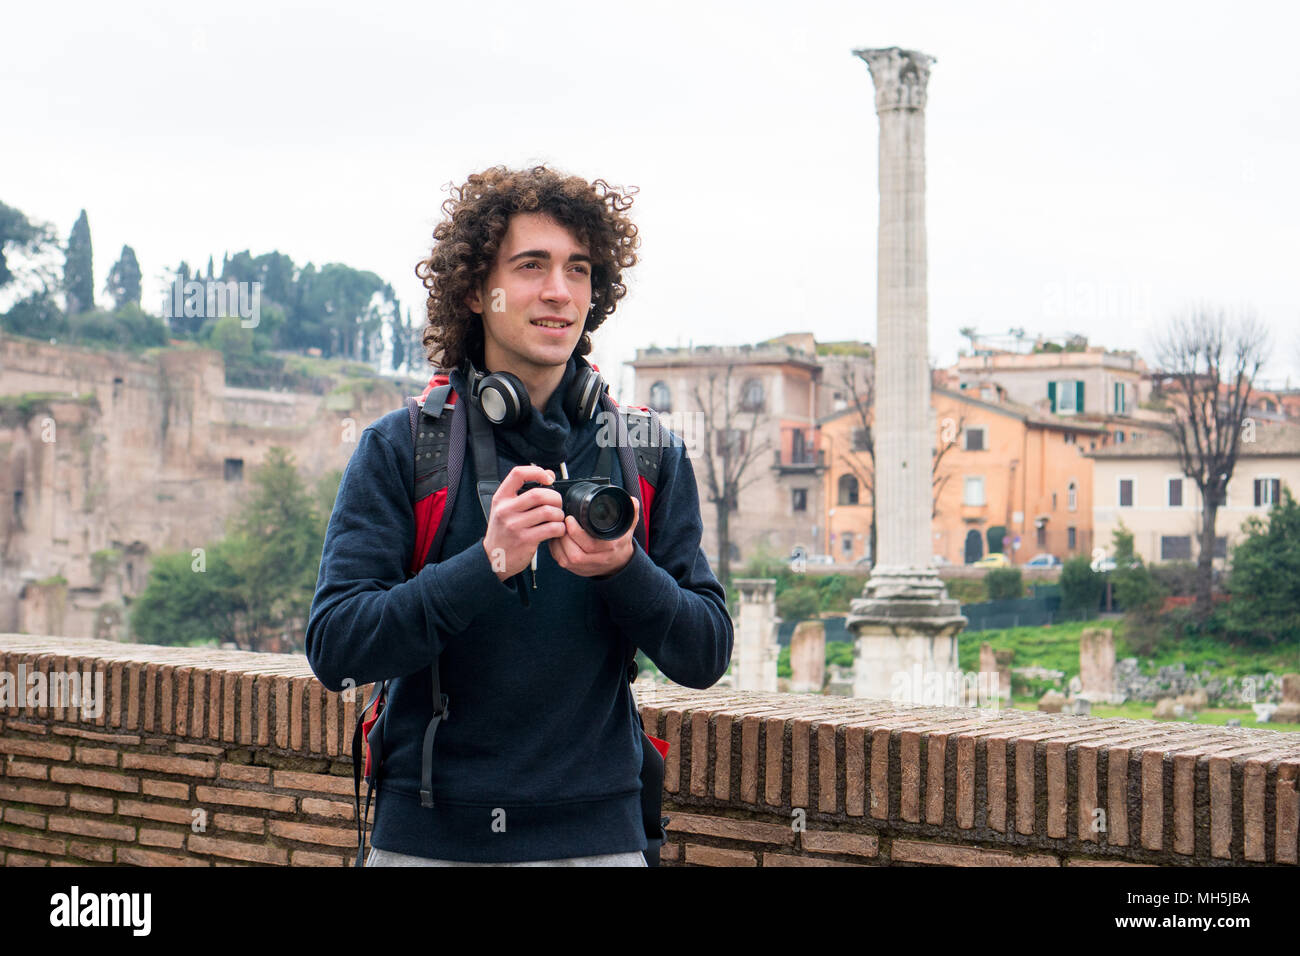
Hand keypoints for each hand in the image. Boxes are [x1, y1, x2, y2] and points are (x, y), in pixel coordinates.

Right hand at [482, 465, 565, 580]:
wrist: (493, 558)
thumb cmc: (503, 531)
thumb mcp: (506, 508)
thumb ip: (524, 491)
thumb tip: (549, 474)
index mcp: (501, 498)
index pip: (518, 474)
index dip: (537, 472)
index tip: (548, 479)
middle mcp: (506, 510)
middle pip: (538, 494)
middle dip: (555, 497)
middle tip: (557, 504)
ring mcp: (515, 526)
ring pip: (548, 512)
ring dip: (559, 514)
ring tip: (558, 518)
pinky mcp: (525, 540)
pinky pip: (551, 529)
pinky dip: (560, 528)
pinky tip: (557, 530)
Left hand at [548, 496, 638, 578]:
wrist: (619, 563)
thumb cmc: (620, 542)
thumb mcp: (627, 526)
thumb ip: (631, 512)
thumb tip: (632, 500)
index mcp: (610, 548)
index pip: (590, 545)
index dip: (576, 533)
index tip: (569, 519)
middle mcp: (597, 560)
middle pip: (574, 554)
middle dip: (563, 537)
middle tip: (560, 522)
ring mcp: (586, 568)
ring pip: (565, 559)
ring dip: (558, 543)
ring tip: (557, 528)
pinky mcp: (576, 571)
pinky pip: (561, 561)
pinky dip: (555, 549)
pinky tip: (556, 538)